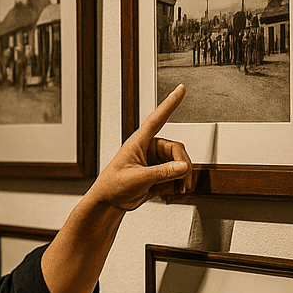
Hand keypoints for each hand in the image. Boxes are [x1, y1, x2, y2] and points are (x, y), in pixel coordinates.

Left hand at [91, 84, 193, 210]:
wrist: (109, 203)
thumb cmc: (112, 187)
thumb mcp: (138, 179)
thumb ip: (161, 173)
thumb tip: (182, 166)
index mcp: (139, 142)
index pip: (157, 118)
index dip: (170, 103)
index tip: (181, 89)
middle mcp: (148, 148)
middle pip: (177, 150)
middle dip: (183, 168)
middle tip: (182, 183)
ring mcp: (155, 161)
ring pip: (179, 164)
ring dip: (181, 179)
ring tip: (174, 191)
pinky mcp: (158, 173)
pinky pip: (176, 175)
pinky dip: (176, 185)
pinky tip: (168, 194)